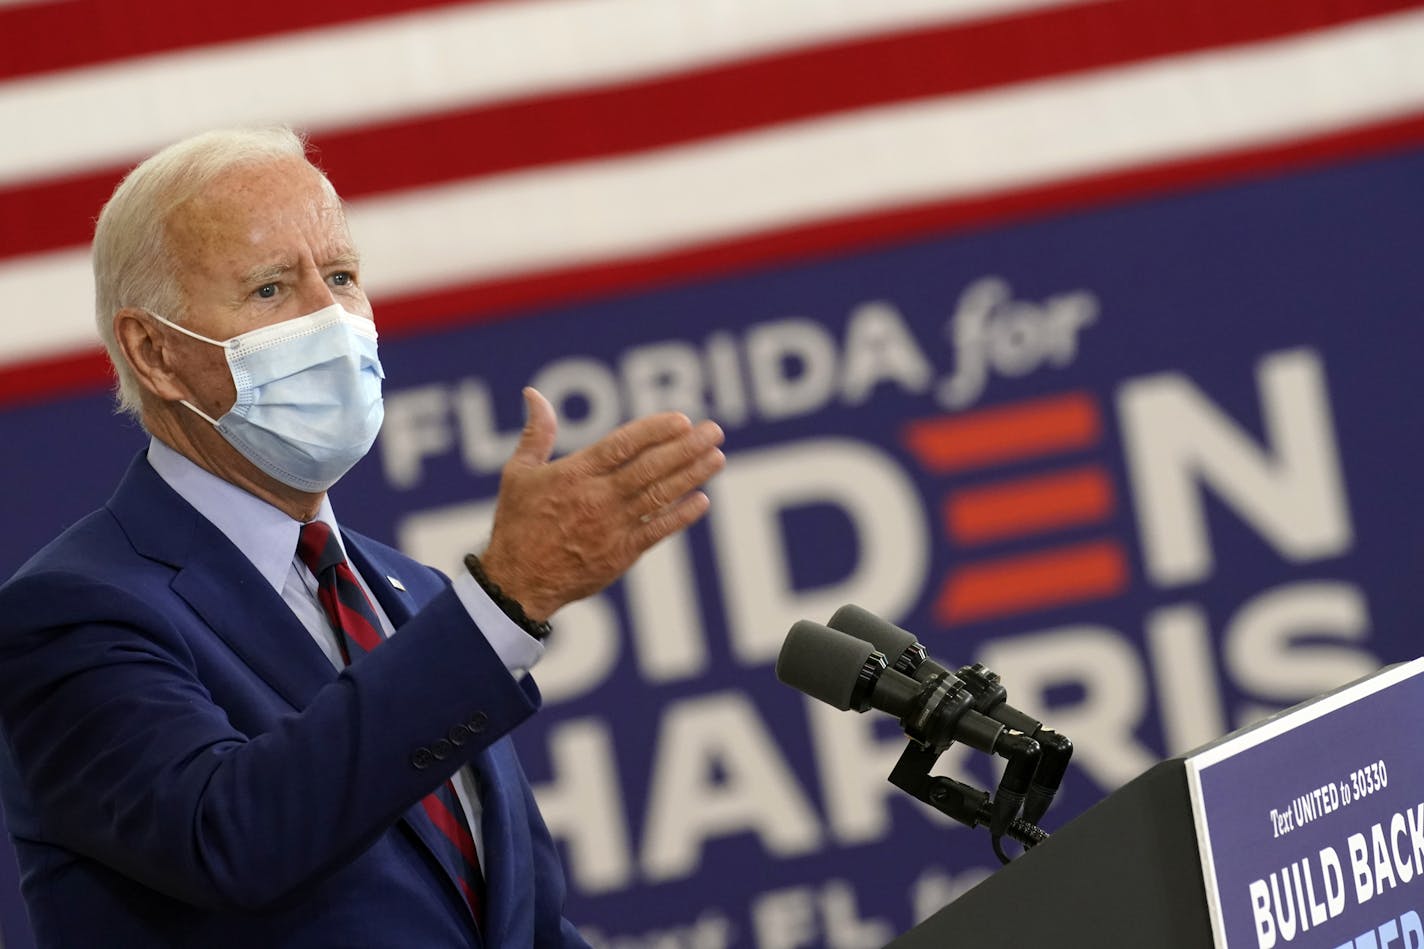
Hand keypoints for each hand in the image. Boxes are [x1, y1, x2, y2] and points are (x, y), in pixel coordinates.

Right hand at [479, 387, 725, 619]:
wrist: (517, 582)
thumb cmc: (517, 523)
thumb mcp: (518, 473)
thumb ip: (536, 432)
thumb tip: (533, 393)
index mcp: (574, 474)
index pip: (623, 445)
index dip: (655, 431)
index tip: (682, 420)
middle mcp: (597, 498)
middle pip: (650, 467)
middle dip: (686, 448)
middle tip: (714, 431)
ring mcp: (612, 527)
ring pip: (659, 496)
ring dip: (692, 476)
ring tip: (717, 457)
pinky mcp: (621, 554)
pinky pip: (657, 531)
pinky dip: (681, 515)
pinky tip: (702, 500)